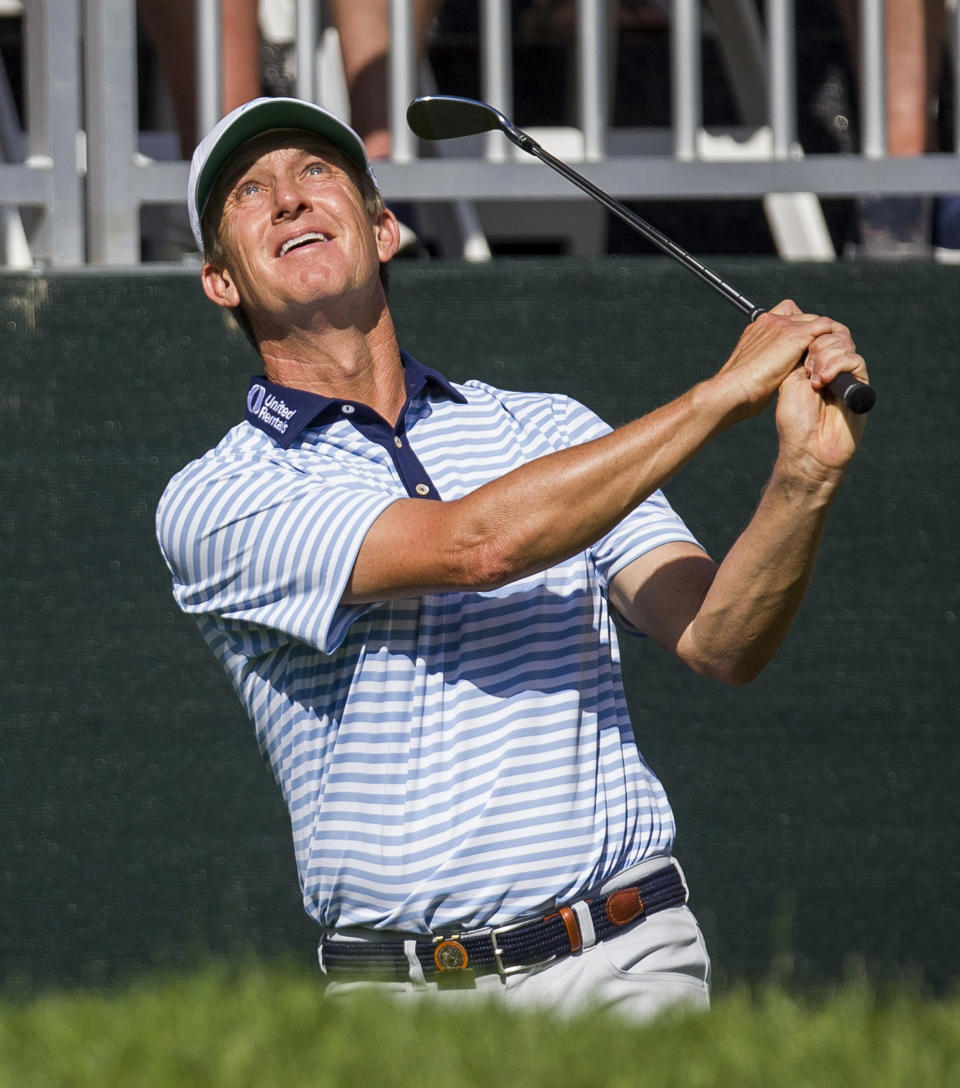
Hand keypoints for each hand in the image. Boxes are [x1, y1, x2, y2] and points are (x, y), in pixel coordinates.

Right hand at [715, 299, 837, 420]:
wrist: (732, 390)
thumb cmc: (739, 392)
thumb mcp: (754, 374)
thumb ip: (768, 365)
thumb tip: (775, 376)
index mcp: (757, 329)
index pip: (785, 315)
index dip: (797, 329)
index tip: (801, 349)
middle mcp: (770, 321)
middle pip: (805, 317)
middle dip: (815, 335)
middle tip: (822, 358)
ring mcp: (783, 325)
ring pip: (818, 321)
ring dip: (826, 339)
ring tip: (830, 360)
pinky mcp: (796, 335)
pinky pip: (827, 327)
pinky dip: (833, 340)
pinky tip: (834, 358)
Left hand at [775, 318, 868, 479]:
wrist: (808, 449)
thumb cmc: (795, 421)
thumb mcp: (791, 383)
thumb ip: (801, 358)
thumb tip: (811, 337)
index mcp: (812, 366)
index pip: (818, 336)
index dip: (811, 337)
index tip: (799, 354)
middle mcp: (830, 369)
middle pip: (834, 336)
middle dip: (819, 346)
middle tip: (807, 368)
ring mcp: (846, 377)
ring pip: (845, 345)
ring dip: (826, 357)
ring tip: (814, 379)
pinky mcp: (860, 386)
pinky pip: (856, 361)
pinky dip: (838, 364)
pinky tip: (824, 380)